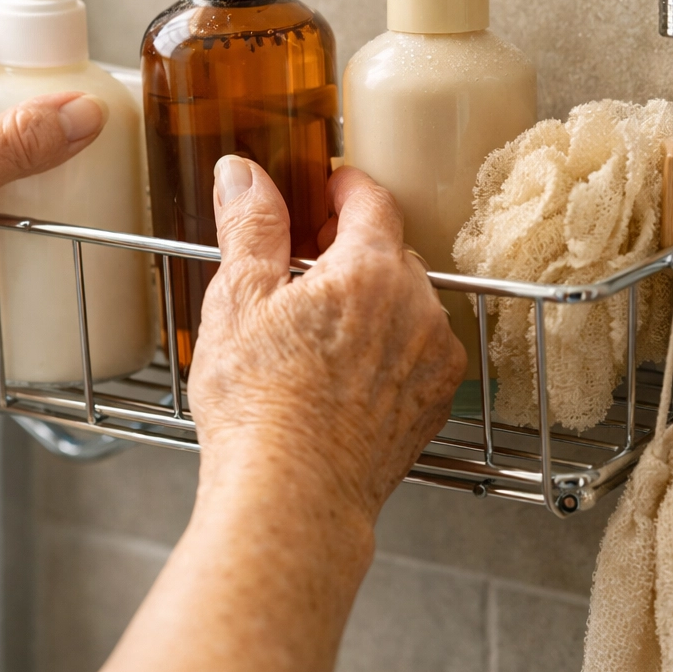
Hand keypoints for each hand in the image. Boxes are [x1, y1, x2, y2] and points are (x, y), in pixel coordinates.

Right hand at [89, 159, 465, 671]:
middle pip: (389, 251)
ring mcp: (432, 359)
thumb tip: (244, 172)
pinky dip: (387, 345)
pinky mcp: (432, 404)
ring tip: (316, 327)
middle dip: (349, 247)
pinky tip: (341, 370)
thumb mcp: (239, 298)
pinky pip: (415, 350)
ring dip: (371, 298)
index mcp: (372, 269)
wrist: (291, 499)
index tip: (324, 189)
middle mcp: (418, 307)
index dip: (343, 187)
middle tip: (302, 266)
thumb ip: (251, 224)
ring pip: (406, 302)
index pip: (371, 200)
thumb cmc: (259, 404)